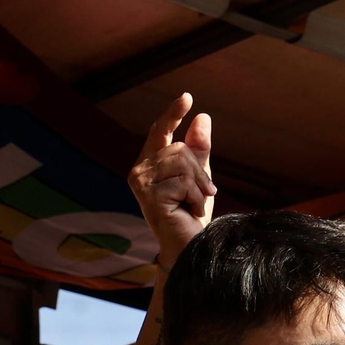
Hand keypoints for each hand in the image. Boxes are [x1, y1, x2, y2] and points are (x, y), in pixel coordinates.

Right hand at [127, 92, 214, 267]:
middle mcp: (139, 170)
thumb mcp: (199, 178)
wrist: (191, 246)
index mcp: (150, 164)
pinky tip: (188, 212)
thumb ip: (199, 149)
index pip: (159, 132)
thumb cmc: (192, 215)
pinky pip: (183, 182)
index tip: (187, 97)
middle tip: (205, 194)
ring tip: (194, 204)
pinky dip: (195, 198)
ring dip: (198, 185)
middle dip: (200, 170)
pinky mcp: (147, 195)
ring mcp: (140, 182)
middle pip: (178, 149)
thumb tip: (203, 117)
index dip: (172, 114)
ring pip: (181, 162)